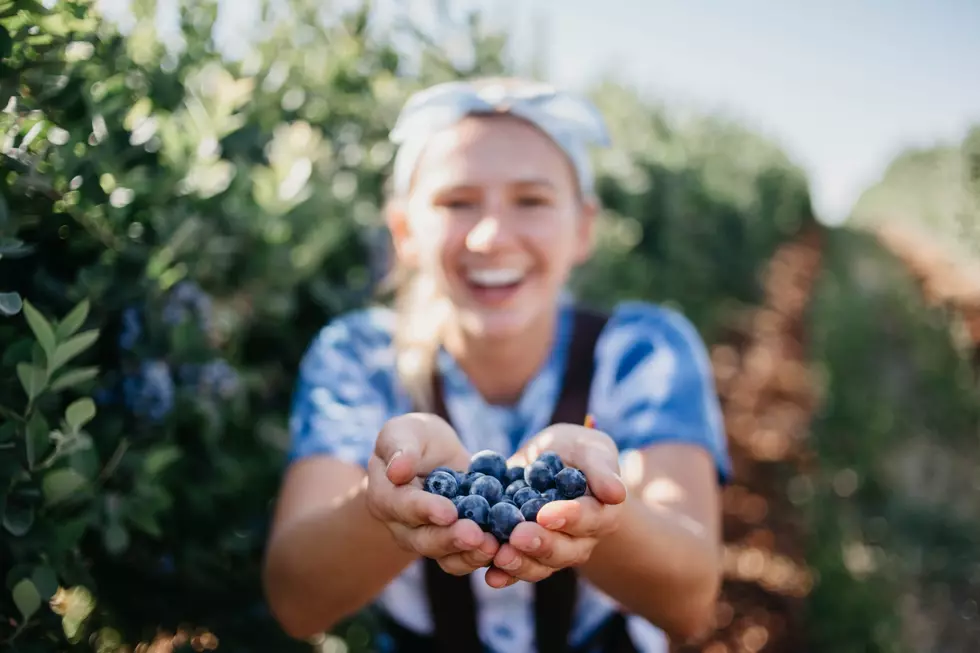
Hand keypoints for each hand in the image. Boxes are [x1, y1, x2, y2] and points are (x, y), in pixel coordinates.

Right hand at [366, 413, 499, 575]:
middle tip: (475, 535)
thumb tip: (397, 470)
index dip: (425, 510)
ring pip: (446, 557)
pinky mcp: (455, 544)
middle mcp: (403, 526)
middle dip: (451, 539)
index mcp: (385, 497)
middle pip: (424, 540)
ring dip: (469, 554)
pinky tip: (504, 548)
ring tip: (493, 547)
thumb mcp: (405, 432)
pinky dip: (485, 555)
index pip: (403, 506)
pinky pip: (467, 557)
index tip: (448, 511)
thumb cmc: (415, 439)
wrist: (436, 455)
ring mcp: (429, 539)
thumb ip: (400, 448)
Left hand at [485, 424, 626, 587]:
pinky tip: (491, 577)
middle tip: (518, 536)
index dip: (569, 518)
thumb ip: (601, 468)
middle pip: (564, 551)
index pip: (589, 519)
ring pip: (540, 566)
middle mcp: (580, 540)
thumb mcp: (589, 448)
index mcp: (601, 514)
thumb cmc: (575, 451)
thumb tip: (617, 493)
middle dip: (540, 544)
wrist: (546, 460)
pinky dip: (504, 575)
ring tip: (501, 557)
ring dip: (520, 563)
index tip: (546, 514)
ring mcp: (552, 550)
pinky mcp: (526, 553)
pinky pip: (517, 570)